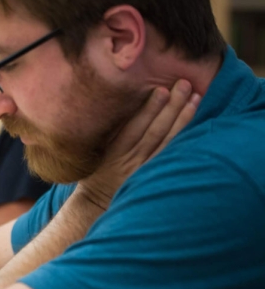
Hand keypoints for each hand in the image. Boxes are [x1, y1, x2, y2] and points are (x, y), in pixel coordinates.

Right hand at [78, 79, 199, 210]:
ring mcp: (144, 170)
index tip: (161, 90)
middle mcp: (130, 161)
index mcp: (112, 153)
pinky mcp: (153, 176)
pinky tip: (194, 124)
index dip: (149, 109)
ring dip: (182, 119)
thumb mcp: (92, 152)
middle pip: (154, 131)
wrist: (95, 204)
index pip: (134, 127)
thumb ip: (105, 132)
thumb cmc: (94, 172)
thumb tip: (116, 103)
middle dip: (171, 107)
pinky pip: (171, 156)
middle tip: (184, 85)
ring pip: (167, 142)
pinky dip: (183, 139)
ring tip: (195, 98)